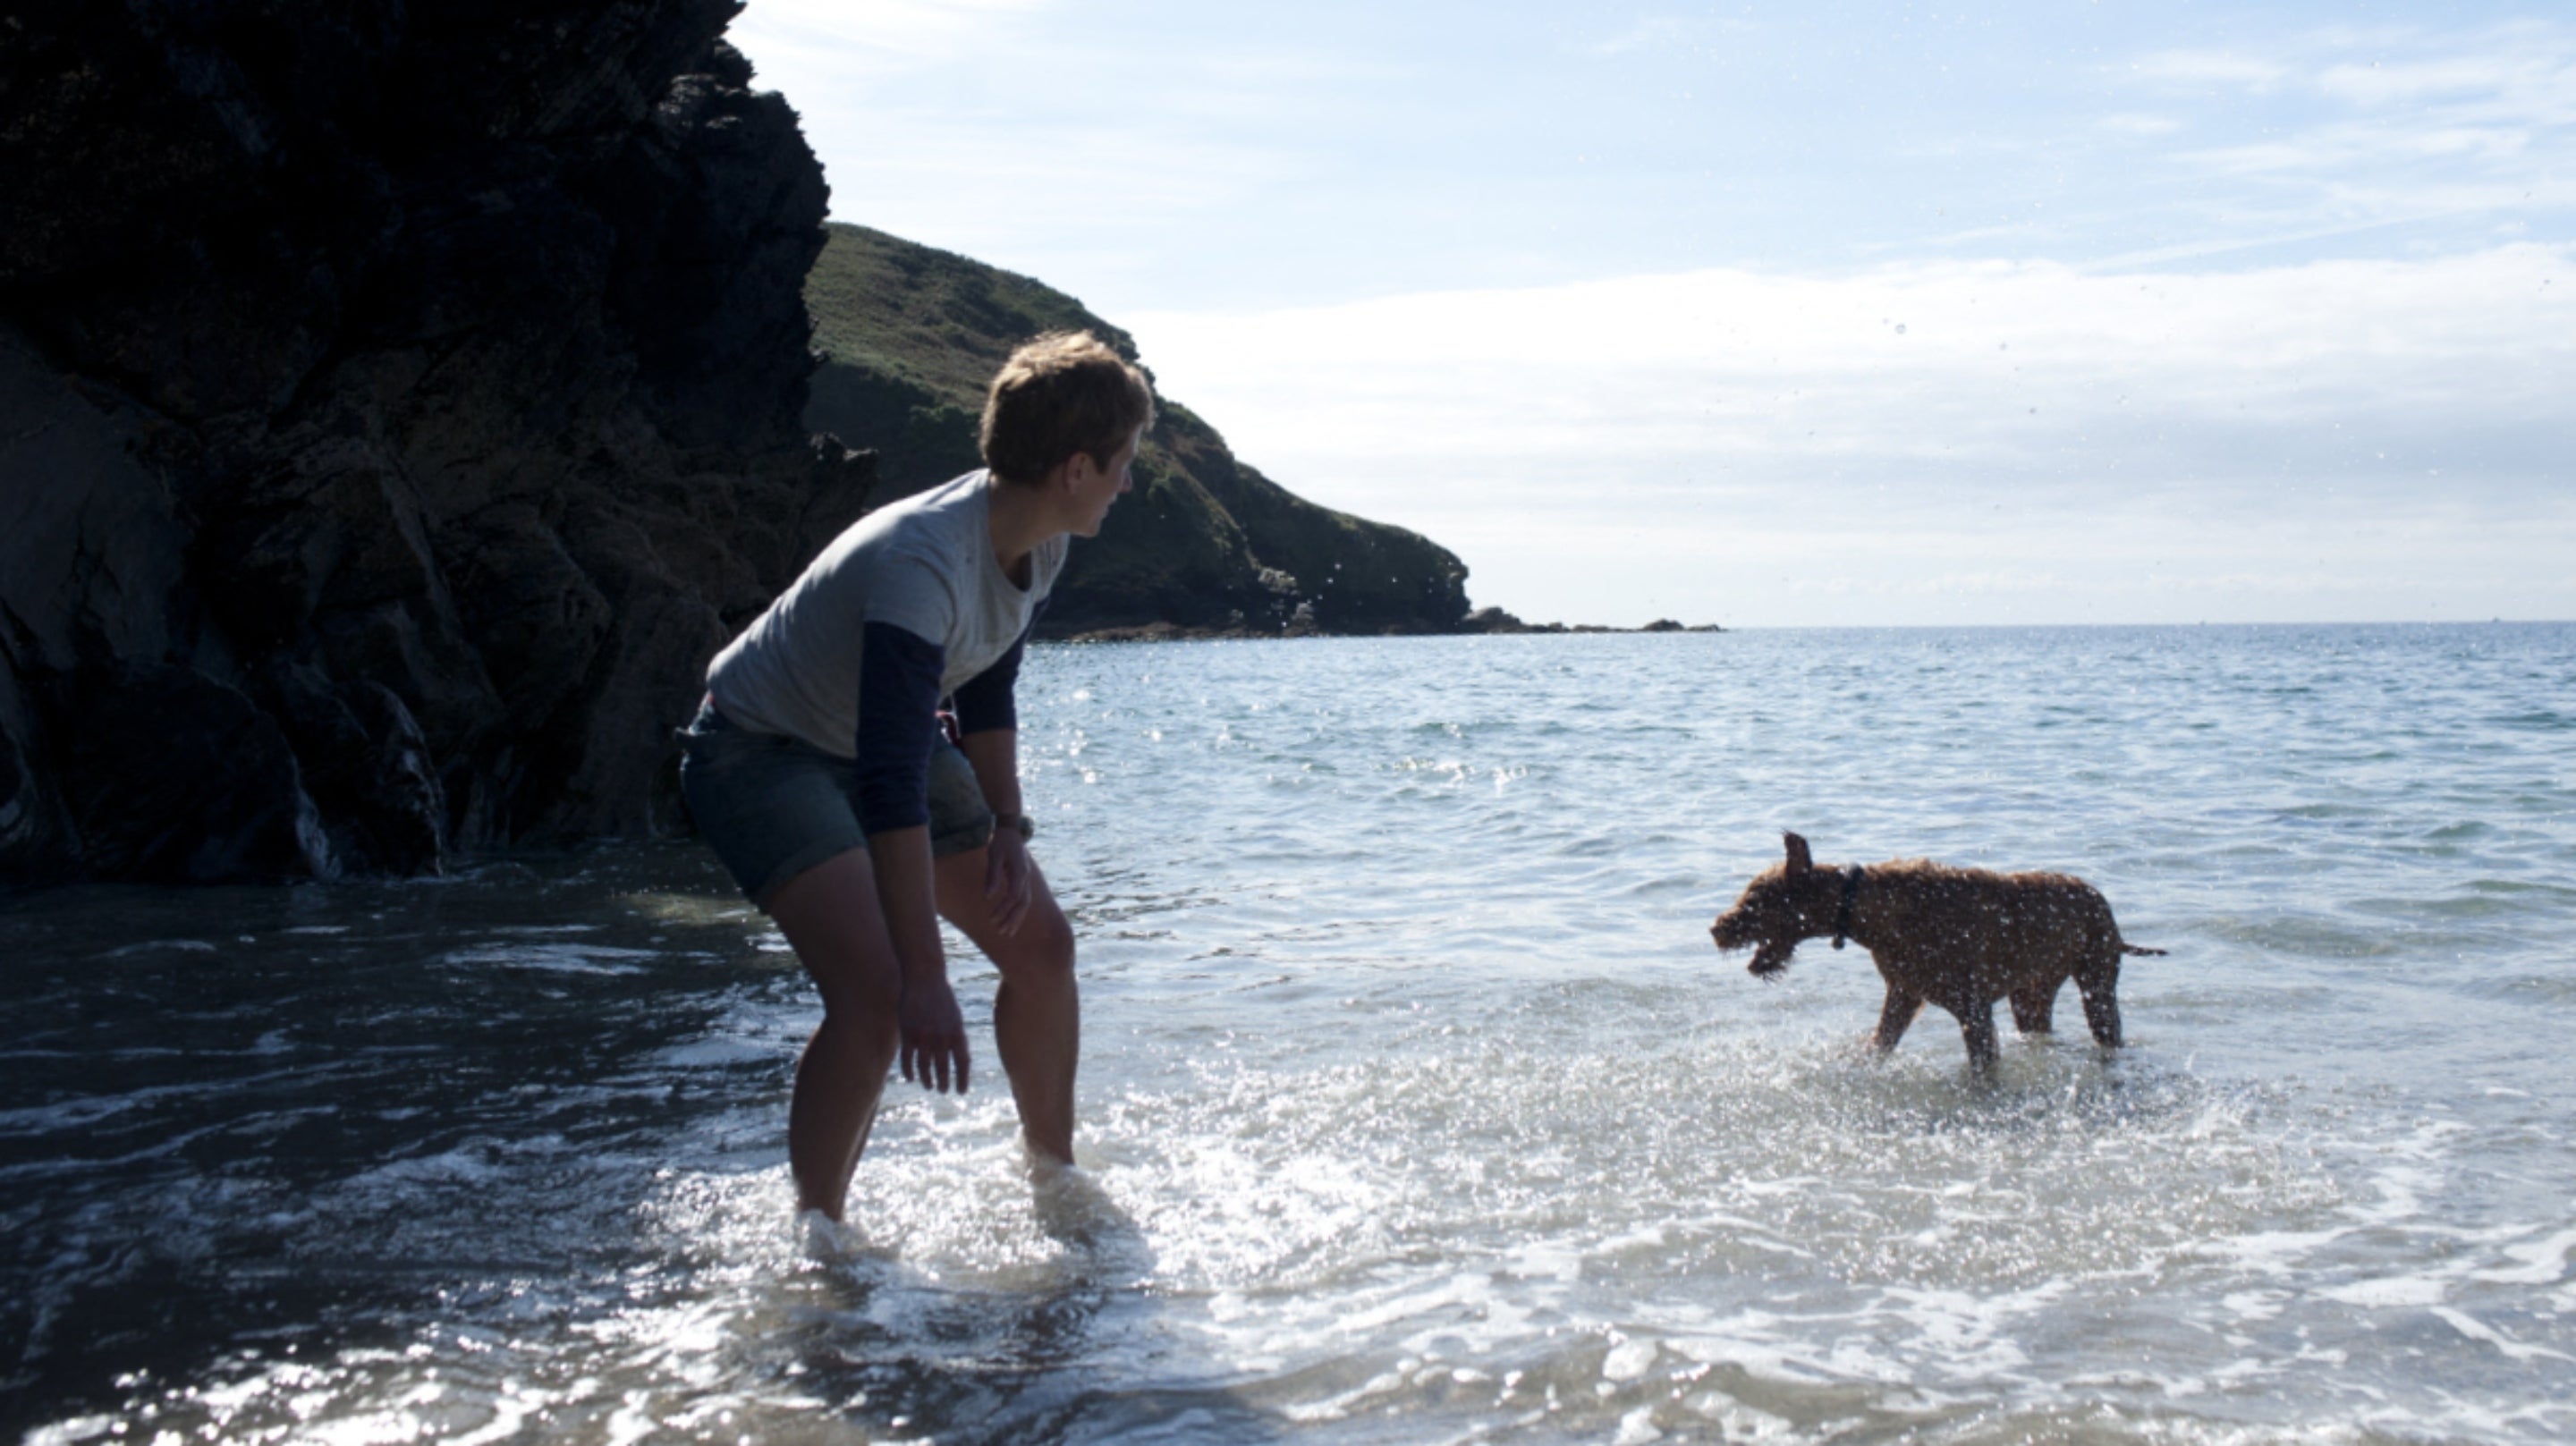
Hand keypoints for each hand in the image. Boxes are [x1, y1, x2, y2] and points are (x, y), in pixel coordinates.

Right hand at [898, 976, 969, 1092]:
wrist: (924, 978)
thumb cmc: (942, 998)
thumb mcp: (955, 1017)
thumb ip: (956, 1037)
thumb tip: (959, 1059)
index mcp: (957, 1033)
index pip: (963, 1063)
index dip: (962, 1080)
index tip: (961, 1091)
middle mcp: (942, 1037)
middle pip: (943, 1069)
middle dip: (944, 1083)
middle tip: (943, 1091)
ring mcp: (924, 1036)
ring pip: (925, 1067)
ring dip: (927, 1080)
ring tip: (929, 1087)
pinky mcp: (907, 1033)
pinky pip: (907, 1059)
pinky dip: (909, 1071)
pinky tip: (912, 1078)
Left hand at [984, 825, 1034, 935]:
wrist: (1010, 829)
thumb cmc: (1000, 841)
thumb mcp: (993, 856)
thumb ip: (992, 877)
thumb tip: (988, 897)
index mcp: (1020, 872)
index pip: (1014, 896)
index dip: (1003, 909)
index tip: (991, 919)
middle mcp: (1026, 877)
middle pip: (1023, 903)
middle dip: (1013, 919)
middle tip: (1001, 932)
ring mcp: (1026, 878)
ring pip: (1025, 903)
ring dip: (1016, 918)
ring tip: (1006, 932)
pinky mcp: (1022, 879)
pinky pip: (1023, 898)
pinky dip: (1017, 910)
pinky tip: (1010, 918)